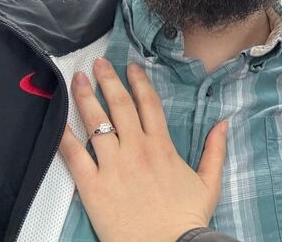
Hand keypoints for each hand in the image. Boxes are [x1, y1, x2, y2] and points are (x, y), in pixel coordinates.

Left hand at [59, 57, 227, 241]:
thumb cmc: (187, 219)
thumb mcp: (209, 182)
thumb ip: (215, 150)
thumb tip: (223, 124)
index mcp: (162, 146)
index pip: (148, 104)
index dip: (139, 82)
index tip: (132, 67)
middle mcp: (137, 149)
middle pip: (120, 106)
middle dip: (108, 80)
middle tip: (98, 63)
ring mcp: (114, 166)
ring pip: (96, 123)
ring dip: (85, 98)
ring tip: (77, 80)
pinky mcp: (94, 186)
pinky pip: (75, 156)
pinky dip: (65, 136)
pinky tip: (58, 120)